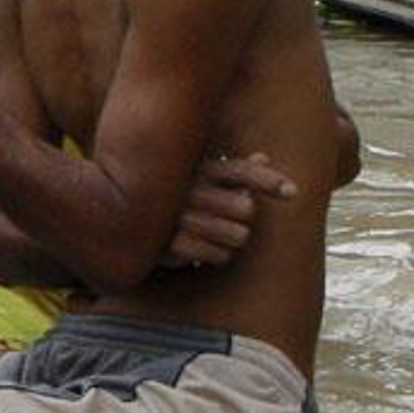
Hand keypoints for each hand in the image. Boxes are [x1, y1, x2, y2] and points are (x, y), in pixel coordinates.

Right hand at [162, 152, 298, 269]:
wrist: (120, 220)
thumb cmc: (170, 197)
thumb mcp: (199, 177)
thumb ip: (234, 170)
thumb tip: (263, 157)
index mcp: (199, 169)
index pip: (241, 171)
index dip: (269, 181)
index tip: (293, 192)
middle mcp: (190, 190)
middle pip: (247, 208)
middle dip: (245, 218)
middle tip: (228, 218)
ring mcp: (180, 218)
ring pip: (238, 236)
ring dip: (232, 239)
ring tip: (213, 235)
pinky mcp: (172, 245)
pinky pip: (219, 256)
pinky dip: (217, 255)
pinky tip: (203, 249)